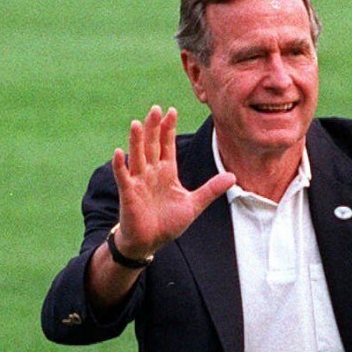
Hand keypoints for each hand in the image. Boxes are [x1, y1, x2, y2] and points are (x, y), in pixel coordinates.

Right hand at [108, 106, 235, 257]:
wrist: (150, 242)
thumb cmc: (168, 223)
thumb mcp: (194, 204)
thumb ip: (211, 189)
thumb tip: (233, 177)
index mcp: (167, 173)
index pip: (167, 146)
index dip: (169, 129)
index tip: (172, 111)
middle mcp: (151, 173)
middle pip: (152, 145)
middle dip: (154, 128)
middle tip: (156, 108)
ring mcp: (138, 182)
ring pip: (137, 156)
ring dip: (136, 140)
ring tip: (136, 123)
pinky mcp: (128, 194)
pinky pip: (123, 177)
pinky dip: (120, 165)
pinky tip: (119, 152)